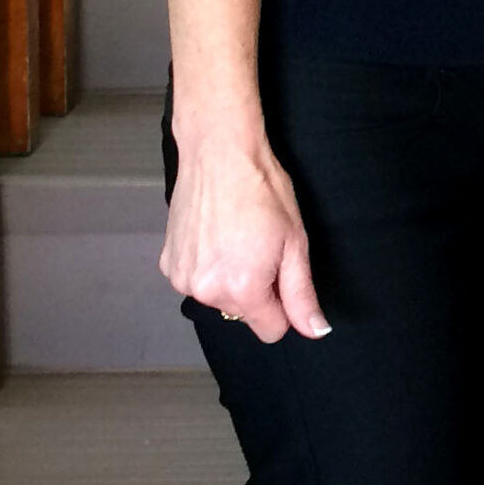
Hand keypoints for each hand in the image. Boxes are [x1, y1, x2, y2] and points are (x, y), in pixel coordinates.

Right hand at [159, 123, 330, 341]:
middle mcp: (206, 292)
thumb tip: (315, 330)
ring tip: (236, 237)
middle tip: (260, 247)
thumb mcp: (295, 242)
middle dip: (256, 289)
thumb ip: (301, 294)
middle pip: (243, 313)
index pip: (271, 330)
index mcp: (242, 290)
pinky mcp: (168, 264)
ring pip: (218, 297)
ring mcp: (182, 279)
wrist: (220, 154)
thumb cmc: (262, 190)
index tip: (282, 274)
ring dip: (229, 278)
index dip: (283, 306)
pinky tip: (214, 234)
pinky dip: (207, 266)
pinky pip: (196, 280)